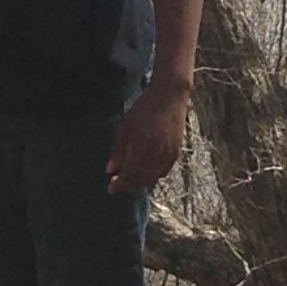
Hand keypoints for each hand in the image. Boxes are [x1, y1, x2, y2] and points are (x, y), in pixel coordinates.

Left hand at [106, 78, 191, 193]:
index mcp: (140, 146)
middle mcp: (156, 153)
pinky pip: (163, 172)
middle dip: (128, 185)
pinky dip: (152, 175)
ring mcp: (168, 154)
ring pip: (153, 178)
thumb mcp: (125, 127)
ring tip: (130, 179)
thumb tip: (110, 171)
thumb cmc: (144, 109)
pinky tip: (144, 172)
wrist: (170, 97)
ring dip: (140, 182)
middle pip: (141, 180)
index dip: (119, 184)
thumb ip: (118, 151)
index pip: (129, 174)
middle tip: (118, 185)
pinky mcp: (176, 153)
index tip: (110, 188)